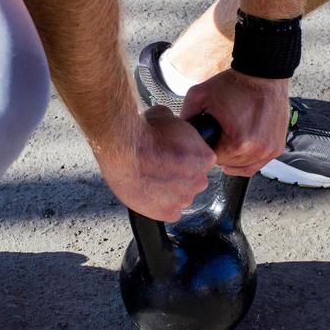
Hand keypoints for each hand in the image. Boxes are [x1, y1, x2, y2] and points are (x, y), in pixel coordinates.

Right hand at [96, 106, 215, 220]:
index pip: (202, 161)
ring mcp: (184, 198)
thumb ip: (175, 126)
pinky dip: (160, 205)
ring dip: (169, 190)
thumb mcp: (166, 117)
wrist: (124, 150)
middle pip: (193, 180)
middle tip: (161, 167)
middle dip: (180, 175)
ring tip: (150, 180)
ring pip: (180, 196)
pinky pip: (169, 211)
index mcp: (204, 158)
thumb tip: (170, 123)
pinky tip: (149, 193)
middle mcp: (199, 180)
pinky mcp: (167, 212)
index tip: (174, 155)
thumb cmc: (144, 134)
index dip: (186, 157)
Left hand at [181, 70, 289, 176]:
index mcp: (237, 142)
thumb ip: (186, 118)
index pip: (211, 159)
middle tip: (219, 132)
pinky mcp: (277, 147)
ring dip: (234, 155)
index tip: (208, 134)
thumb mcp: (199, 96)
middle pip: (227, 164)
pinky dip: (248, 157)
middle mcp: (256, 150)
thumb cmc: (235, 83)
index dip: (205, 147)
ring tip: (231, 136)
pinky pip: (257, 163)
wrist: (263, 73)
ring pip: (242, 165)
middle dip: (220, 150)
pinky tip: (240, 148)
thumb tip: (179, 135)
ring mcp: (269, 151)